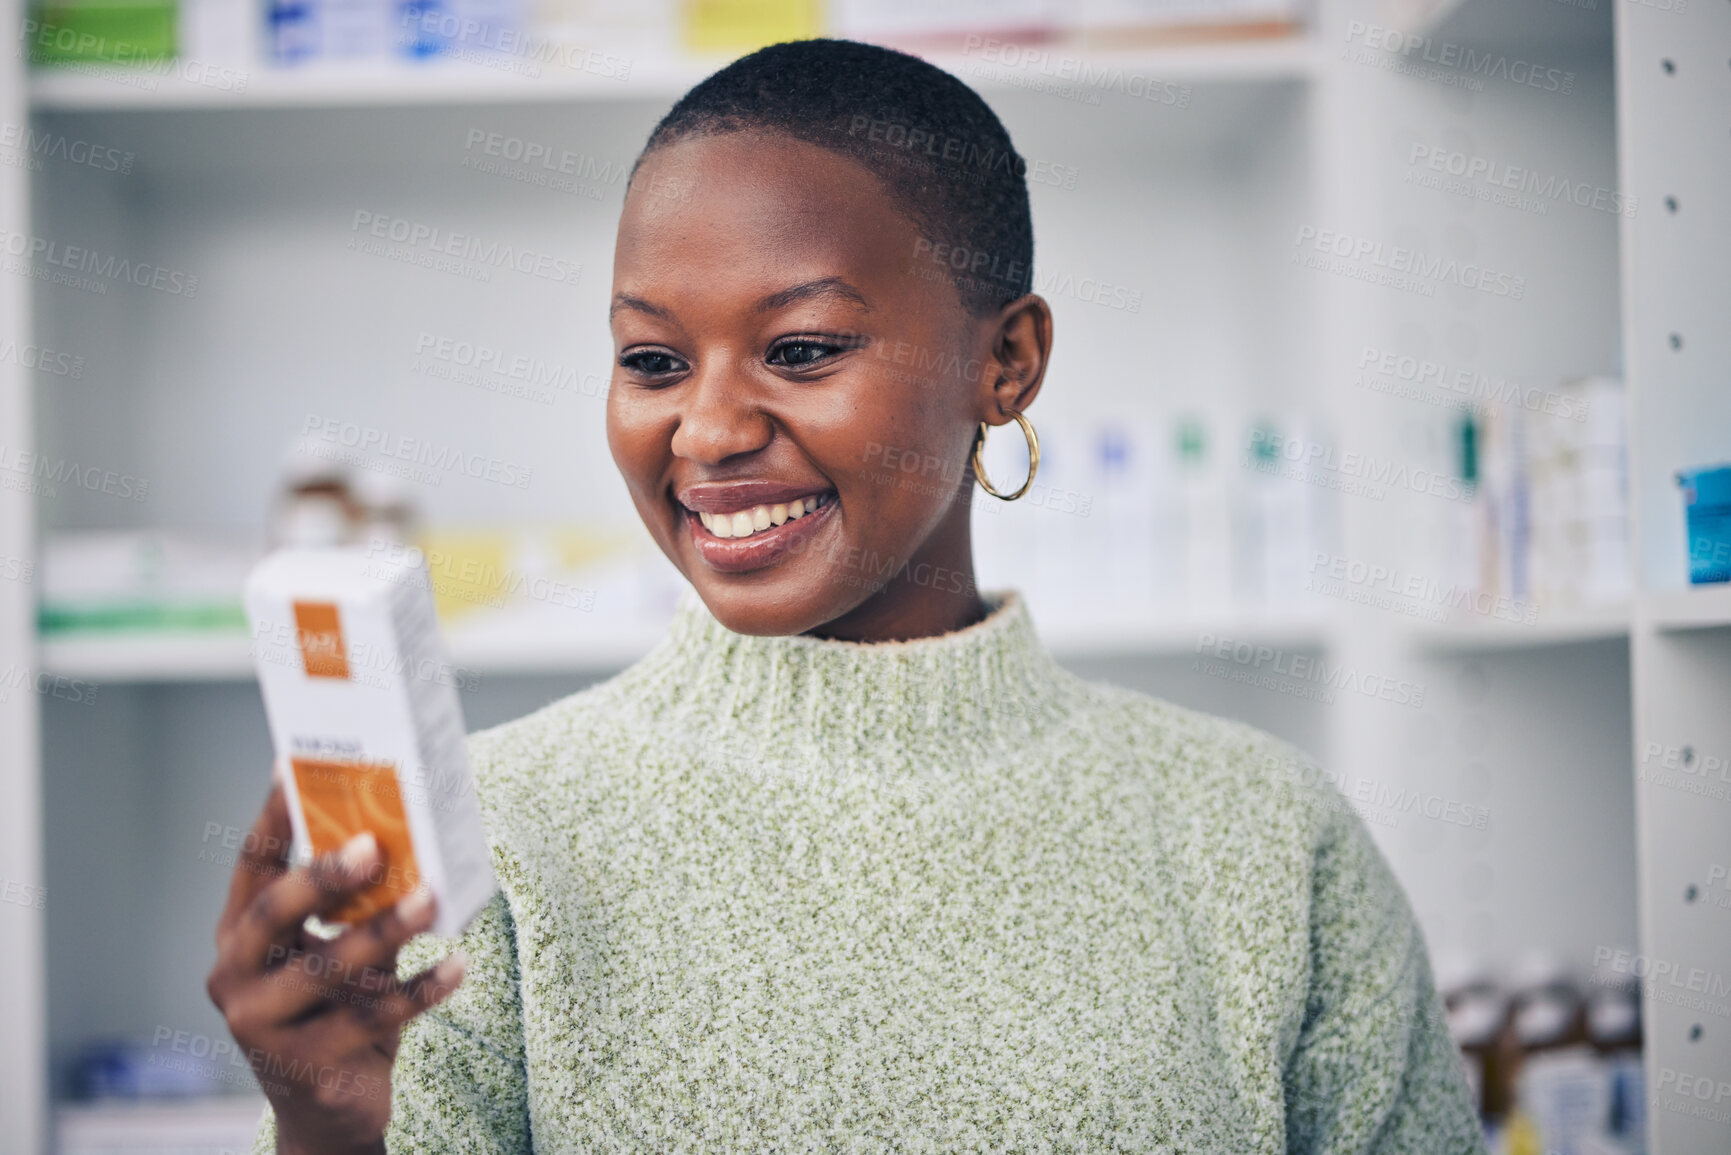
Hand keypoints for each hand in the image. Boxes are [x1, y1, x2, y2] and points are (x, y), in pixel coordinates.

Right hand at [206, 782, 464, 1154]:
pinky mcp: (304, 1064)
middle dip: (325, 876)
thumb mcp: (337, 950)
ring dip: (384, 929)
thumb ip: (357, 907)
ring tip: (430, 899)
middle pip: (273, 914)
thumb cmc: (337, 1007)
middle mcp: (235, 975)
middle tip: (376, 845)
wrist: (328, 1108)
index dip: (273, 816)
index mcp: (238, 934)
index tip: (294, 766)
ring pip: (325, 968)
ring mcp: (261, 1024)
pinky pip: (371, 1017)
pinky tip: (458, 965)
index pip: (251, 864)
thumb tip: (416, 843)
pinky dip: (421, 988)